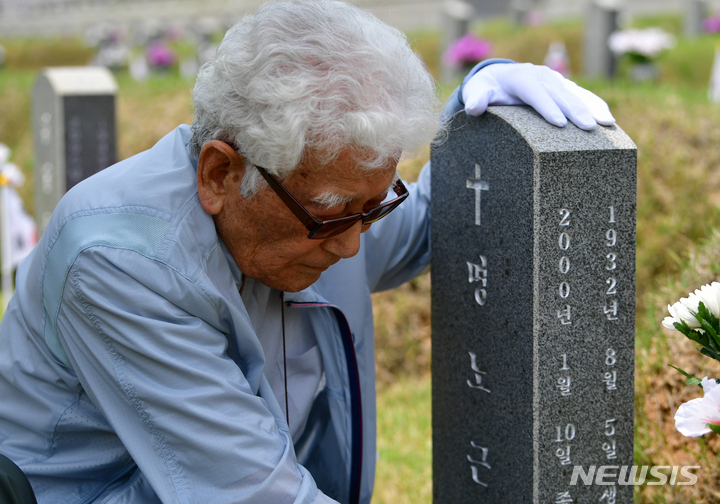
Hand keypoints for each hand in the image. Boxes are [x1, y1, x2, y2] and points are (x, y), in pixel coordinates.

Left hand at [462, 63, 614, 130]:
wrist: (499, 78)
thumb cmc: (487, 90)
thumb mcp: (477, 93)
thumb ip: (475, 99)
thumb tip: (474, 108)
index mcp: (521, 77)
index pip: (535, 92)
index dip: (547, 106)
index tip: (559, 123)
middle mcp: (541, 75)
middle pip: (560, 93)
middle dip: (575, 110)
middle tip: (588, 128)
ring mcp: (555, 80)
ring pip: (576, 93)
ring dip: (592, 107)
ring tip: (607, 124)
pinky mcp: (564, 87)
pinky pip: (583, 96)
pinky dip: (596, 106)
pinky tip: (609, 121)